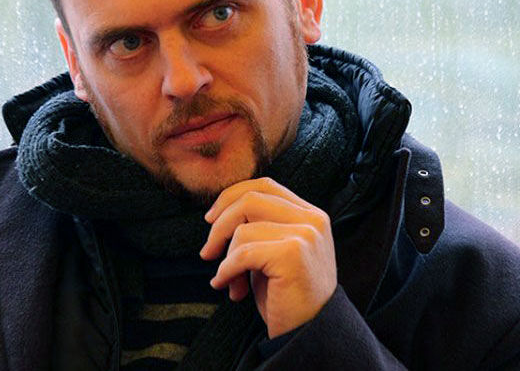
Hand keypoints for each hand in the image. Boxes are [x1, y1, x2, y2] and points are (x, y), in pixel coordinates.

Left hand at [199, 177, 336, 337]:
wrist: (309, 334)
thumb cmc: (287, 297)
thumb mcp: (273, 253)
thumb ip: (258, 228)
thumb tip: (216, 216)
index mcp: (310, 215)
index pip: (265, 186)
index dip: (231, 196)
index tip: (211, 219)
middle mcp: (312, 219)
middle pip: (250, 199)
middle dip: (220, 225)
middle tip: (208, 252)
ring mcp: (305, 234)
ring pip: (243, 230)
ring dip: (225, 259)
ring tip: (230, 282)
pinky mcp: (293, 254)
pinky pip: (243, 253)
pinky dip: (227, 271)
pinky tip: (228, 287)